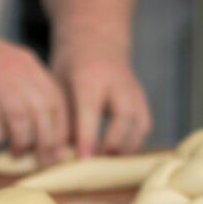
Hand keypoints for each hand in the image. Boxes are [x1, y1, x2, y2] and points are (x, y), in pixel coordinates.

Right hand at [0, 25, 67, 164]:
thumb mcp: (6, 64)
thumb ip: (27, 88)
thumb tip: (47, 126)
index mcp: (26, 63)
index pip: (57, 101)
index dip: (61, 131)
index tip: (58, 151)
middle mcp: (12, 69)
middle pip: (42, 113)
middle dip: (45, 142)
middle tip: (40, 160)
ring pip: (20, 119)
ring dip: (21, 142)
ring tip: (15, 153)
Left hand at [52, 40, 151, 157]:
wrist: (96, 41)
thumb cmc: (70, 68)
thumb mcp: (58, 86)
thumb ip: (62, 118)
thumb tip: (62, 154)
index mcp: (89, 76)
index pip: (91, 110)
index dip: (88, 137)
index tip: (84, 160)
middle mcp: (117, 82)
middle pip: (124, 117)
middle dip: (112, 144)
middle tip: (97, 161)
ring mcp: (133, 90)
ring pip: (140, 124)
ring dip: (125, 148)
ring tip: (106, 160)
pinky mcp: (142, 99)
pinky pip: (144, 126)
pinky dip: (133, 143)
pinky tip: (116, 152)